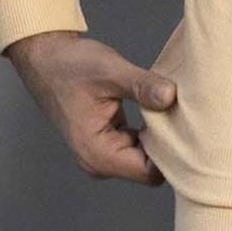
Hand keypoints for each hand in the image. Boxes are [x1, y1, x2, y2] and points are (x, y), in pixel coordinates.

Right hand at [3, 30, 176, 186]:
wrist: (45, 58)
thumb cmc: (70, 66)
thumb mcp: (110, 71)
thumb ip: (142, 86)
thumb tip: (171, 97)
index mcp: (98, 154)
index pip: (150, 172)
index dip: (172, 153)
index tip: (186, 127)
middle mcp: (100, 161)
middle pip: (151, 168)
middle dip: (169, 145)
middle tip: (184, 114)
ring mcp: (104, 153)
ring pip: (147, 156)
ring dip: (161, 136)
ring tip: (172, 109)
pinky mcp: (109, 140)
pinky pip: (140, 144)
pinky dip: (152, 130)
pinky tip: (160, 109)